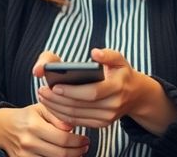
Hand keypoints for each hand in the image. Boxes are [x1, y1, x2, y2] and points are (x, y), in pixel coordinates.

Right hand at [0, 104, 88, 156]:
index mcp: (34, 126)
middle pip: (61, 154)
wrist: (3, 127)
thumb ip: (57, 116)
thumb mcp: (41, 108)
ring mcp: (24, 155)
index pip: (63, 139)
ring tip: (77, 152)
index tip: (85, 139)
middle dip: (77, 152)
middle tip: (85, 147)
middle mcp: (28, 142)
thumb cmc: (26, 116)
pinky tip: (64, 156)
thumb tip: (72, 127)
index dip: (78, 141)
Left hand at [37, 48, 174, 131]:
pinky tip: (52, 106)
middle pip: (80, 106)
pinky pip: (77, 121)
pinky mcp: (101, 124)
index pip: (92, 92)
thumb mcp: (120, 60)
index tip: (54, 86)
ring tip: (42, 97)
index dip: (72, 91)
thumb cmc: (122, 73)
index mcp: (117, 88)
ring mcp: (107, 118)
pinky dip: (62, 115)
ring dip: (56, 108)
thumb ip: (108, 55)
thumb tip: (95, 53)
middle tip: (41, 91)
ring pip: (76, 115)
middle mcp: (113, 105)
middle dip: (57, 100)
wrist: (135, 95)